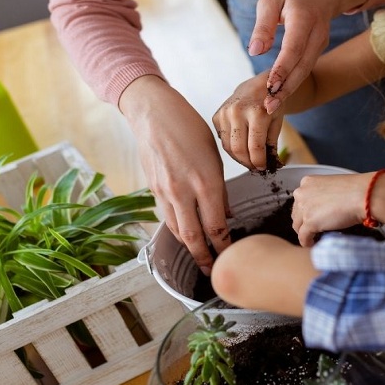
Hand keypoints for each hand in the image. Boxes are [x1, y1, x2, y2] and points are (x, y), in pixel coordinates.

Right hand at [119, 76, 229, 272]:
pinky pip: (167, 217)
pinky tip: (184, 235)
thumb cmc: (188, 128)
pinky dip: (177, 230)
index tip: (232, 256)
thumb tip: (225, 215)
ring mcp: (165, 191)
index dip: (224, 246)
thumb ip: (220, 189)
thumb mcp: (213, 156)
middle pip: (194, 236)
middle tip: (213, 271)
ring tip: (199, 258)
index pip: (216, 226)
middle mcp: (183, 191)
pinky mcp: (153, 189)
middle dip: (204, 258)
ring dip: (189, 247)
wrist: (153, 113)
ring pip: (177, 230)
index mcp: (205, 181)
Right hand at [213, 73, 284, 170]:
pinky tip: (240, 144)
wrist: (257, 85)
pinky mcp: (217, 115)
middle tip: (255, 167)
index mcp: (257, 112)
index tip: (263, 167)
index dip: (259, 162)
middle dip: (247, 163)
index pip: (255, 147)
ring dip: (238, 157)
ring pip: (228, 147)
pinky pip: (222, 139)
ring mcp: (225, 113)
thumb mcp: (277, 122)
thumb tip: (269, 165)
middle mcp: (237, 111)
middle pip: (238, 150)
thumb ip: (272, 145)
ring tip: (248, 159)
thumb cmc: (272, 103)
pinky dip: (231, 146)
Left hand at [248, 0, 370, 113]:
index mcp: (303, 17)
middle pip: (302, 65)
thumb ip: (263, 25)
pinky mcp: (318, 50)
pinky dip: (293, 83)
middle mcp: (316, 33)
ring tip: (272, 106)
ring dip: (290, 89)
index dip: (282, 69)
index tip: (270, 86)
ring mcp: (321, 43)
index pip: (293, 48)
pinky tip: (279, 95)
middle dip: (286, 88)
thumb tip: (255, 51)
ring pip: (305, 70)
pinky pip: (306, 68)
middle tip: (269, 106)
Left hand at [291, 173, 367, 245]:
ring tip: (313, 237)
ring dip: (304, 232)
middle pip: (296, 213)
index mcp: (307, 182)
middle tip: (313, 228)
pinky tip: (311, 244)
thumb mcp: (333, 186)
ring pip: (297, 226)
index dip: (306, 210)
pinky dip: (306, 242)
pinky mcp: (309, 222)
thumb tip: (323, 208)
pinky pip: (303, 237)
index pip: (300, 200)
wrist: (363, 195)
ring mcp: (304, 208)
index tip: (312, 216)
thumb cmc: (355, 190)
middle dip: (303, 221)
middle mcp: (302, 194)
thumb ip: (323, 195)